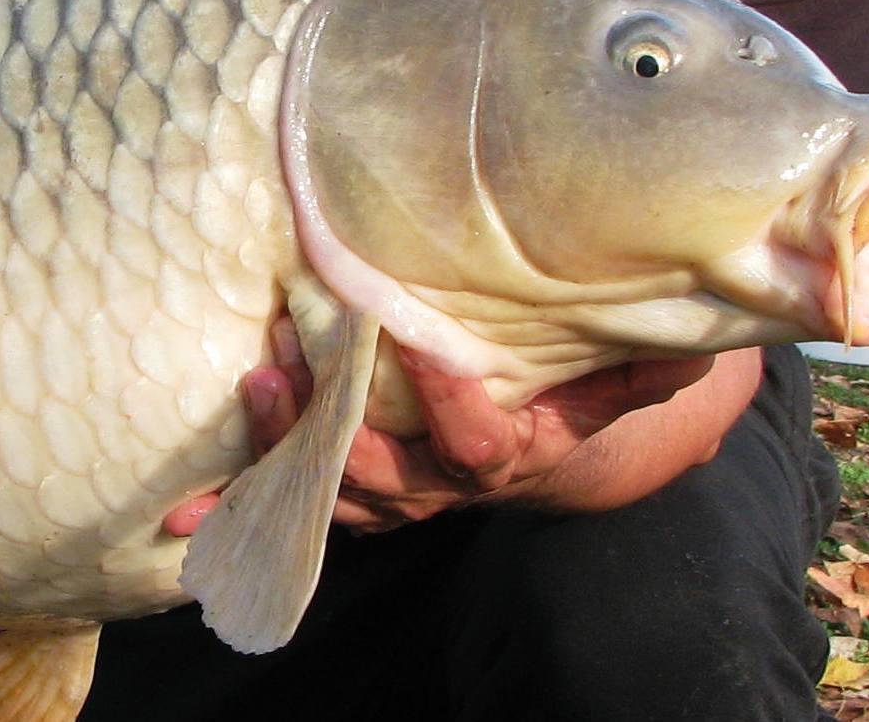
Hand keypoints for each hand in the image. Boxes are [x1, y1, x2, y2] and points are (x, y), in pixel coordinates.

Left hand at [164, 334, 759, 536]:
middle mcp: (441, 484)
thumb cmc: (577, 386)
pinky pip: (290, 502)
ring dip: (275, 457)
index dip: (451, 404)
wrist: (548, 442)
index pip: (477, 442)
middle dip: (327, 429)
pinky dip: (235, 509)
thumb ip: (645, 368)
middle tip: (279, 371)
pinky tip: (179, 520)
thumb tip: (689, 349)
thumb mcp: (620, 377)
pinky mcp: (347, 484)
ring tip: (241, 404)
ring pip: (328, 489)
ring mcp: (391, 490)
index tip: (421, 347)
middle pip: (380, 475)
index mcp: (506, 451)